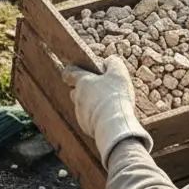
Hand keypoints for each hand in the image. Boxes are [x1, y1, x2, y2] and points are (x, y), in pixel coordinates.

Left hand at [62, 55, 152, 169]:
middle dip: (83, 90)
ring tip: (106, 105)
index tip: (72, 70)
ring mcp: (80, 113)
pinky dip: (95, 118)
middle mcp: (77, 97)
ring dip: (91, 105)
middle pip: (75, 91)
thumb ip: (113, 63)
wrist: (113, 124)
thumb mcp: (119, 73)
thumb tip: (108, 61)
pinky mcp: (85, 127)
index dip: (70, 71)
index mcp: (83, 81)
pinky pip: (88, 120)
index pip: (69, 73)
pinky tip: (108, 117)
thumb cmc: (115, 96)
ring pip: (82, 106)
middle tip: (98, 89)